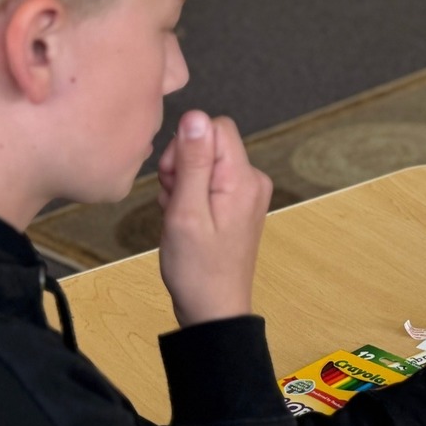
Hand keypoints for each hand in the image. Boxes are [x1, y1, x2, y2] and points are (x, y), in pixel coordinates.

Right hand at [157, 110, 272, 326]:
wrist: (213, 308)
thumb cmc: (197, 268)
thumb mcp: (186, 212)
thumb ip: (192, 162)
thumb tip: (195, 116)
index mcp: (243, 178)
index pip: (215, 126)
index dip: (186, 144)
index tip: (173, 177)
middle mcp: (252, 180)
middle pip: (210, 142)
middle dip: (181, 164)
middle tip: (173, 199)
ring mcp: (247, 193)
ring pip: (205, 161)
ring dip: (182, 181)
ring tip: (178, 214)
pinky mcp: (237, 203)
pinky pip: (209, 181)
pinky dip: (190, 194)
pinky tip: (184, 219)